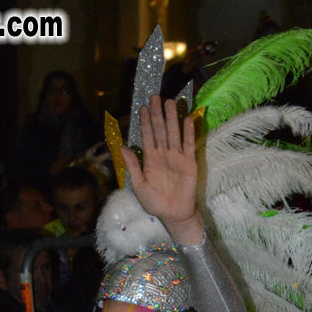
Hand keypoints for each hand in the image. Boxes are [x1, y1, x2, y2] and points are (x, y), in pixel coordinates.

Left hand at [121, 96, 202, 242]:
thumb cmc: (155, 202)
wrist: (173, 214)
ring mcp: (177, 157)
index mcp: (150, 160)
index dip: (145, 122)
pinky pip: (189, 144)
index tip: (142, 107)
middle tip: (155, 96)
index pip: (147, 136)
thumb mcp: (139, 185)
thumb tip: (122, 147)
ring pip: (173, 133)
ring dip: (171, 118)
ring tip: (169, 102)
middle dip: (157, 114)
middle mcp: (163, 154)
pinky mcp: (189, 162)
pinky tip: (187, 119)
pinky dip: (188, 132)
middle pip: (160, 130)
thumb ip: (133, 166)